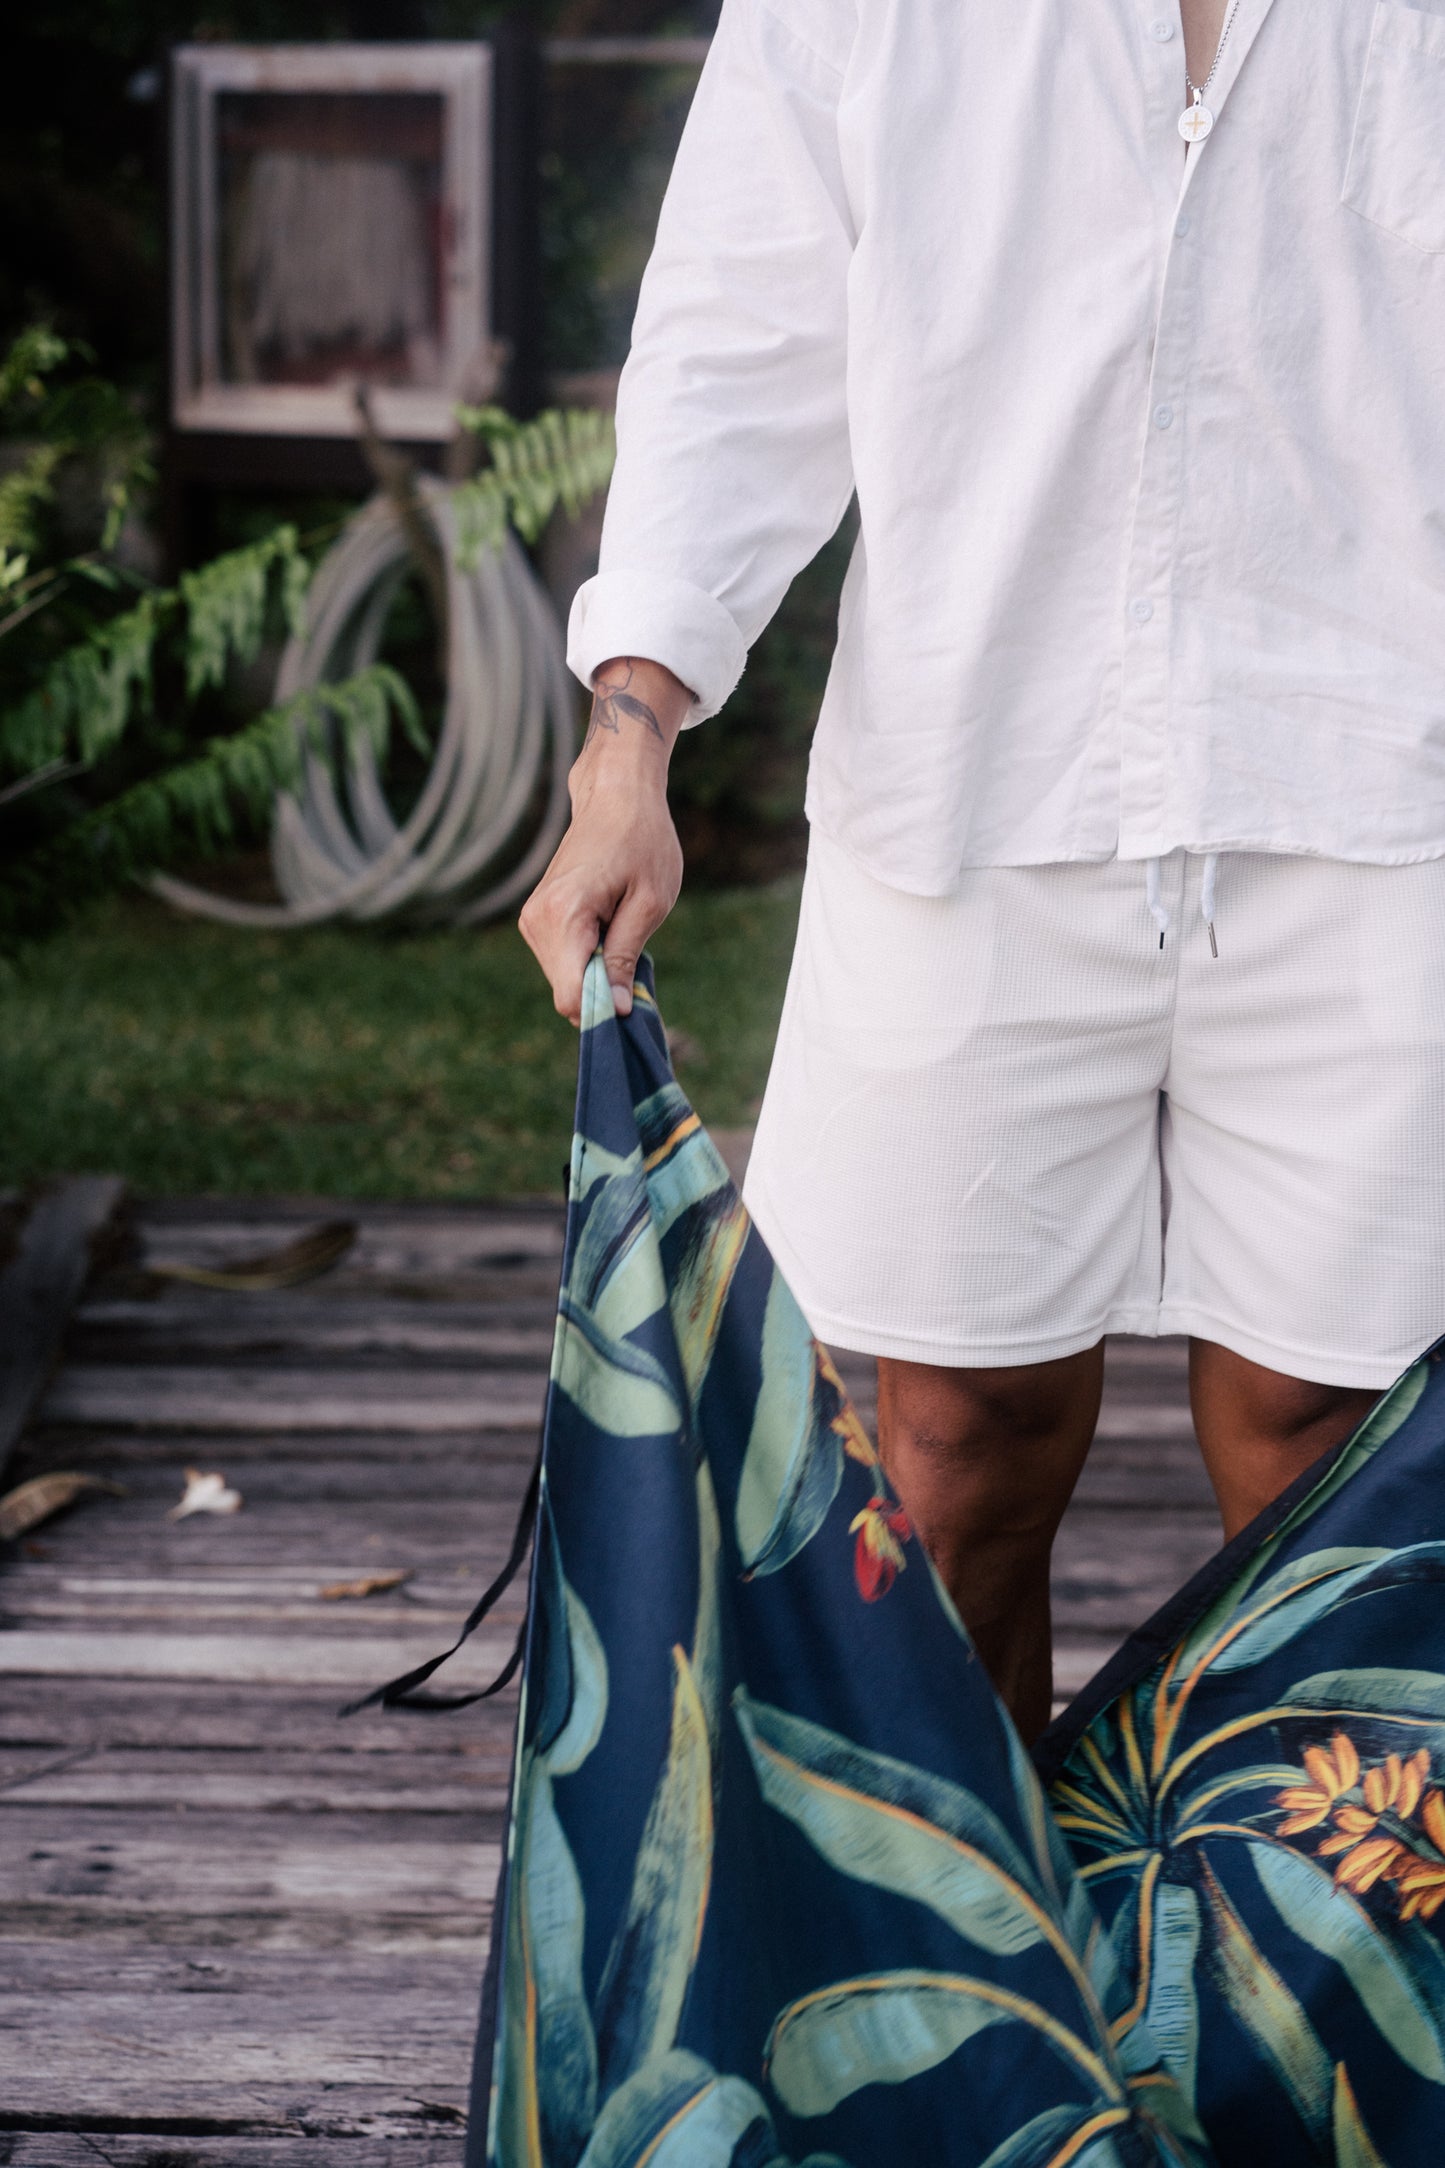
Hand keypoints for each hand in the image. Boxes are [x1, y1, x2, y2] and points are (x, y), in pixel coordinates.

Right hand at [519, 657, 690, 1024]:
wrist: (615, 796)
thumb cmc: (642, 842)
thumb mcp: (650, 903)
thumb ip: (626, 958)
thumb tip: (615, 1011)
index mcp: (563, 917)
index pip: (571, 997)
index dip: (605, 1011)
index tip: (635, 1000)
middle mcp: (536, 922)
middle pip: (569, 992)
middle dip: (605, 989)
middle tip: (638, 949)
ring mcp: (531, 920)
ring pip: (566, 979)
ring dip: (599, 970)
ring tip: (622, 925)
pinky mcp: (536, 919)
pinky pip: (564, 961)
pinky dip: (589, 957)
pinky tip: (608, 923)